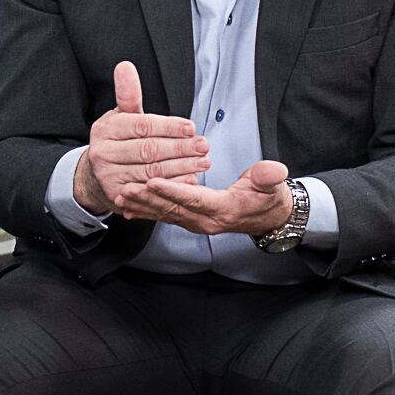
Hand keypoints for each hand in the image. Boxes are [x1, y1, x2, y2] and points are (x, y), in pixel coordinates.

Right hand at [75, 61, 209, 216]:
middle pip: (148, 150)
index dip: (168, 127)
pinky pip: (150, 191)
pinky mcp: (117, 196)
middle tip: (203, 146)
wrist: (95, 175)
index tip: (191, 127)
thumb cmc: (117, 141)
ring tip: (203, 161)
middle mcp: (103, 153)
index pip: (141, 126)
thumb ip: (128, 94)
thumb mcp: (121, 116)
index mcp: (106, 129)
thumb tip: (125, 66)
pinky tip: (190, 180)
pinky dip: (172, 186)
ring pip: (151, 172)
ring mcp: (108, 176)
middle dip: (180, 148)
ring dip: (181, 168)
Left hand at [116, 159, 291, 236]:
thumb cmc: (268, 198)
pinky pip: (164, 218)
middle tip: (124, 189)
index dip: (172, 190)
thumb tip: (275, 171)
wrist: (268, 218)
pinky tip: (126, 209)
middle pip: (172, 208)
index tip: (152, 181)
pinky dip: (145, 213)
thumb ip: (269, 178)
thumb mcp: (272, 186)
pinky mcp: (190, 221)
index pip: (193, 198)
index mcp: (223, 209)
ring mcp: (196, 223)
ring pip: (164, 214)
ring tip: (119, 196)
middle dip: (147, 199)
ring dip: (141, 206)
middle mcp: (206, 220)